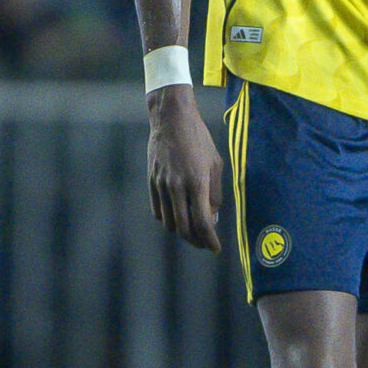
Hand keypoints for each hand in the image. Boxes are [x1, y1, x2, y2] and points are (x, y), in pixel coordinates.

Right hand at [145, 86, 220, 251]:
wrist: (171, 119)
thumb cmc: (199, 140)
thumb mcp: (215, 164)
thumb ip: (215, 194)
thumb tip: (212, 217)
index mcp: (197, 181)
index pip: (203, 222)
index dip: (210, 240)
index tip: (215, 248)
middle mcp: (177, 186)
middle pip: (184, 228)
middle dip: (196, 241)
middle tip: (205, 244)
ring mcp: (161, 184)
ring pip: (169, 222)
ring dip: (182, 232)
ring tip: (192, 231)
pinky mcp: (151, 181)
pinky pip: (157, 211)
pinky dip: (168, 219)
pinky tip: (177, 217)